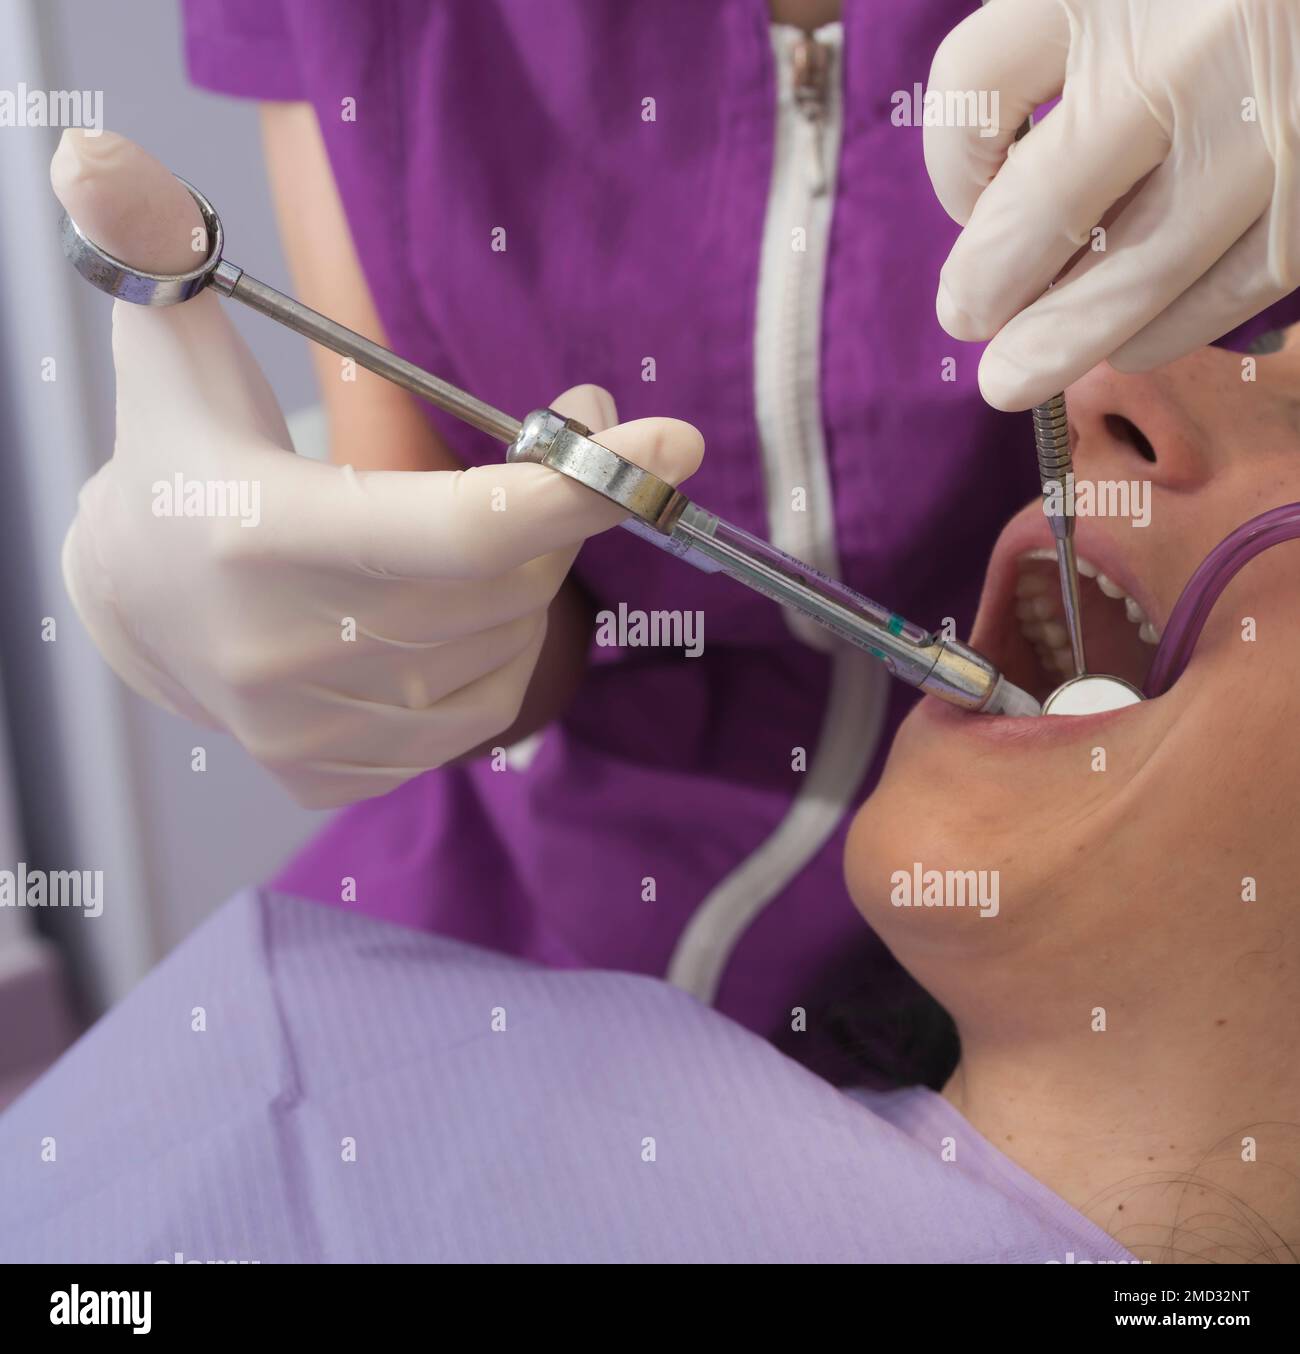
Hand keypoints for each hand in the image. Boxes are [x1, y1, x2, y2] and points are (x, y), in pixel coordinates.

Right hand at [52, 130, 702, 807]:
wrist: (134, 608)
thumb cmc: (181, 468)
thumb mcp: (173, 360)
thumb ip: (168, 259)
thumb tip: (117, 166)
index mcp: (257, 538)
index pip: (457, 531)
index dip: (574, 490)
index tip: (672, 442)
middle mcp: (283, 653)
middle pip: (505, 588)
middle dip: (557, 515)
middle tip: (560, 459)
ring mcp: (310, 729)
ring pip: (506, 652)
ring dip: (530, 582)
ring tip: (484, 536)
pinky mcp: (332, 774)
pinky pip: (483, 713)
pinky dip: (502, 652)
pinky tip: (460, 611)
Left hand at [924, 0, 1299, 409]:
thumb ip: (1073, 41)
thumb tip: (1003, 192)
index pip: (974, 88)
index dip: (953, 161)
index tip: (969, 197)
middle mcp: (1182, 45)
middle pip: (1039, 209)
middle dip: (987, 285)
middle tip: (967, 317)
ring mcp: (1268, 122)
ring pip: (1135, 270)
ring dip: (1061, 341)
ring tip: (1011, 379)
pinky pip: (1234, 283)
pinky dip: (1170, 328)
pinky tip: (1131, 342)